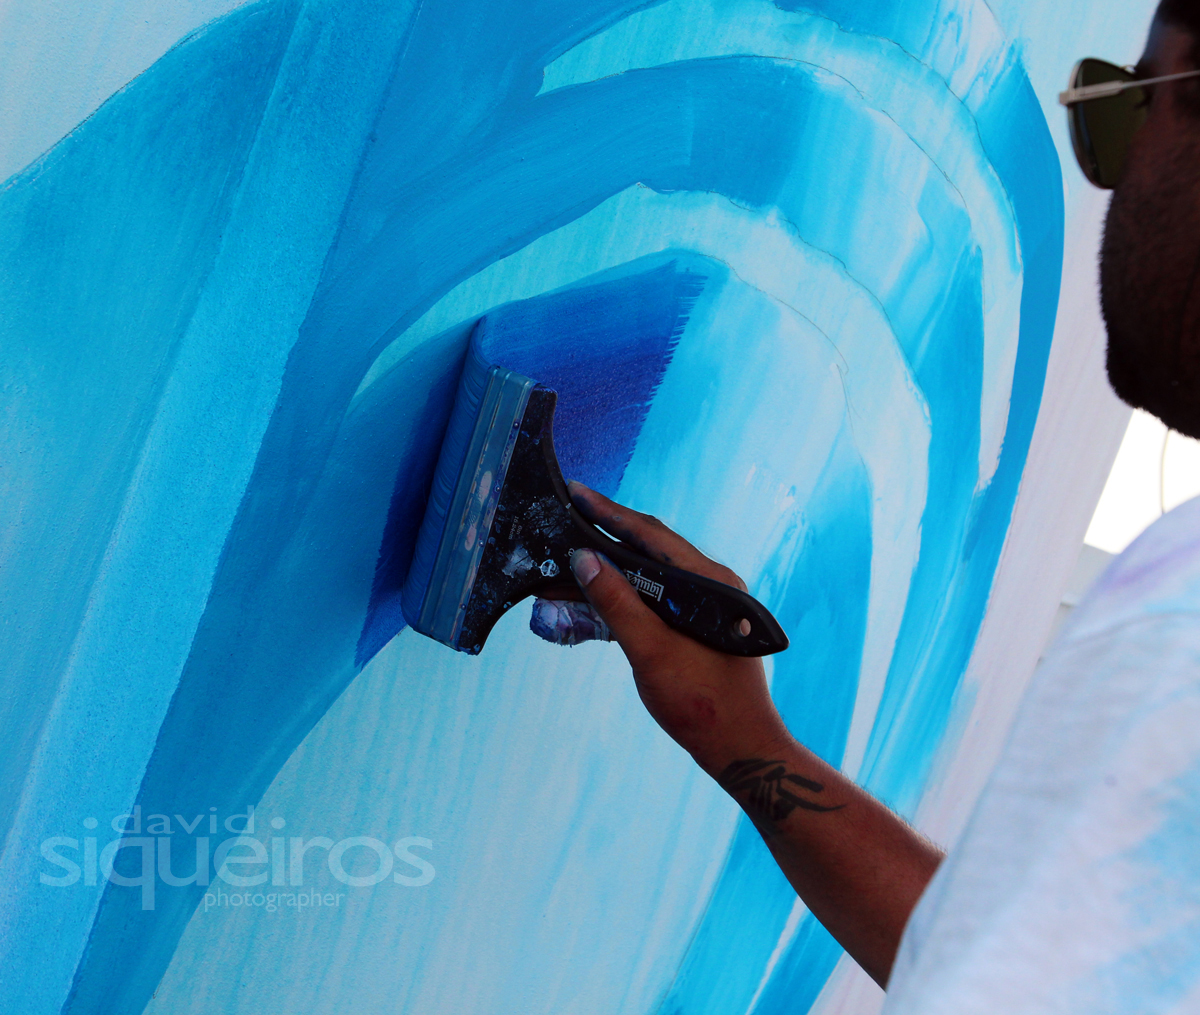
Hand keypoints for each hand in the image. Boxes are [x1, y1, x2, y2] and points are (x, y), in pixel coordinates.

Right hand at [531, 483, 943, 987]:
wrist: (742, 748)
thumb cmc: (703, 705)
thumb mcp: (650, 653)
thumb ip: (617, 604)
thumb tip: (584, 560)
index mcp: (711, 582)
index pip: (652, 534)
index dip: (609, 514)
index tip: (577, 493)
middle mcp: (715, 584)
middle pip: (652, 547)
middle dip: (606, 535)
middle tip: (566, 519)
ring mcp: (709, 605)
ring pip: (652, 572)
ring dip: (612, 568)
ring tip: (570, 560)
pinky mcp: (700, 624)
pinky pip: (657, 596)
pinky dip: (625, 593)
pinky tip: (596, 596)